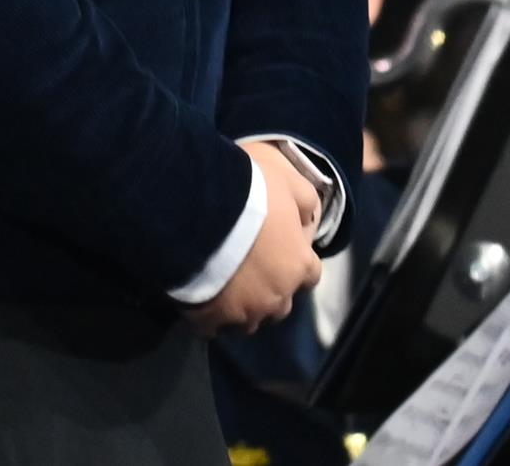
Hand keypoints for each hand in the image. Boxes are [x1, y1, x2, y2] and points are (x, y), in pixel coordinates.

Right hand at [184, 146, 323, 336]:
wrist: (199, 212)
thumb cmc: (250, 195)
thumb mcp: (289, 183)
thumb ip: (305, 203)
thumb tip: (308, 221)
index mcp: (299, 266)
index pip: (310, 274)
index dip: (296, 263)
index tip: (281, 253)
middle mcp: (277, 298)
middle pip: (280, 304)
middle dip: (270, 291)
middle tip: (249, 269)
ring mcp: (243, 314)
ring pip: (249, 321)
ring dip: (242, 307)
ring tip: (222, 286)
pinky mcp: (211, 321)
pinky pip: (213, 326)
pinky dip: (209, 315)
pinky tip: (199, 296)